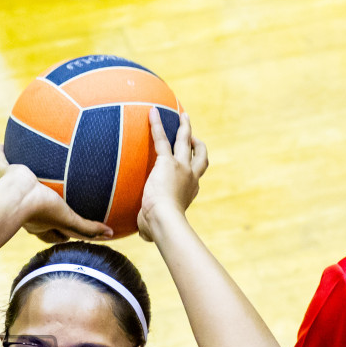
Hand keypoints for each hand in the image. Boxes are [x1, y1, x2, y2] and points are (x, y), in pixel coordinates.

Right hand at [0, 146, 111, 243]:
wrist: (17, 196)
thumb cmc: (42, 209)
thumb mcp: (69, 219)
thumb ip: (88, 228)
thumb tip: (110, 233)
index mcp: (40, 222)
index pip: (51, 232)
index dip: (60, 233)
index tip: (67, 232)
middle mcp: (25, 209)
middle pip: (34, 213)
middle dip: (43, 207)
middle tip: (53, 202)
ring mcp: (13, 191)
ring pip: (17, 186)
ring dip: (22, 180)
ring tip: (29, 172)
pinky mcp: (5, 175)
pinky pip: (2, 162)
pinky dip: (0, 154)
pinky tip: (1, 145)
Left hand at [136, 108, 207, 243]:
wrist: (164, 220)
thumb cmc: (159, 228)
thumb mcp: (156, 227)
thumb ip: (151, 228)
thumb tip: (146, 234)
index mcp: (190, 191)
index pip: (194, 176)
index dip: (192, 169)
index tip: (187, 165)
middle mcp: (190, 177)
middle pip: (199, 155)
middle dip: (196, 143)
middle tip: (191, 134)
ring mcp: (181, 167)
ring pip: (185, 141)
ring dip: (185, 127)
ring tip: (182, 115)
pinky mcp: (167, 162)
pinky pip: (161, 139)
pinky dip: (157, 125)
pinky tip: (152, 112)